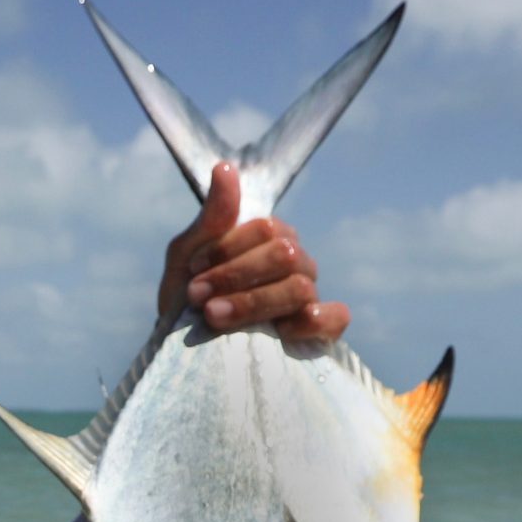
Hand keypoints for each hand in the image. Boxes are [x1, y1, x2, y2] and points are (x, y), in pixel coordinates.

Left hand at [157, 162, 347, 344]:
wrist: (185, 353)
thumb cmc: (188, 299)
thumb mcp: (186, 258)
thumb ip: (210, 218)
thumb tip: (226, 168)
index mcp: (270, 238)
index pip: (266, 229)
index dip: (227, 250)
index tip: (192, 272)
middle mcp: (296, 262)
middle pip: (284, 254)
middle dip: (235, 276)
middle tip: (197, 297)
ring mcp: (309, 295)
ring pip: (300, 287)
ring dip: (253, 302)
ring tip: (214, 318)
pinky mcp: (320, 330)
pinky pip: (336, 318)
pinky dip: (314, 321)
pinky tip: (281, 331)